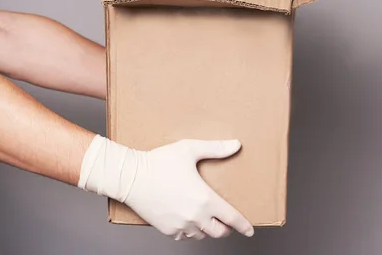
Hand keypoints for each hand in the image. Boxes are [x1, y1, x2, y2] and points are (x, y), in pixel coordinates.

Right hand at [78, 135, 253, 239]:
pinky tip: (189, 220)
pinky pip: (184, 236)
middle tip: (227, 221)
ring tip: (208, 219)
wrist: (131, 177)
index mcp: (205, 199)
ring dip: (207, 229)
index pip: (232, 218)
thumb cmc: (159, 162)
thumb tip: (236, 145)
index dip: (243, 225)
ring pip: (202, 235)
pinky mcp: (167, 229)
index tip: (250, 230)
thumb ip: (215, 148)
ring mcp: (180, 225)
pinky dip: (190, 231)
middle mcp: (195, 216)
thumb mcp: (190, 149)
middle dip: (226, 228)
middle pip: (219, 232)